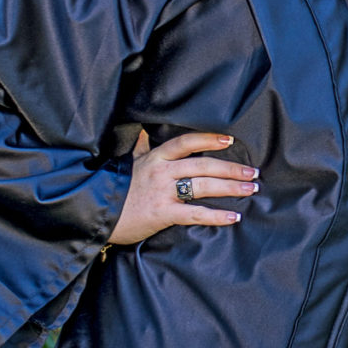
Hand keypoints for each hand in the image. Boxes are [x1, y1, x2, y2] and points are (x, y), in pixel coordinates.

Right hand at [108, 130, 258, 244]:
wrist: (94, 214)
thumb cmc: (114, 189)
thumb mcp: (128, 163)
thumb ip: (139, 147)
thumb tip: (140, 130)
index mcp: (155, 157)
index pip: (186, 142)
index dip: (209, 138)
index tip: (230, 139)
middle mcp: (161, 171)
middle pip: (203, 165)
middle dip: (232, 168)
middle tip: (253, 173)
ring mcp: (162, 192)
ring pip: (204, 186)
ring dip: (231, 188)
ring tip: (251, 190)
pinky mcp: (162, 214)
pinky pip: (195, 214)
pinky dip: (217, 216)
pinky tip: (233, 217)